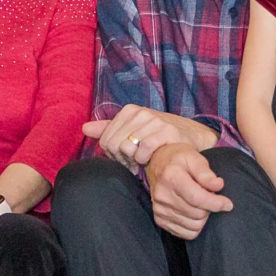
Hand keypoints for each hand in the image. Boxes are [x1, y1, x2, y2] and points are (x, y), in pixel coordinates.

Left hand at [82, 106, 211, 167]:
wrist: (191, 136)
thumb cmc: (159, 135)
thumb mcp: (133, 130)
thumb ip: (108, 129)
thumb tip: (84, 128)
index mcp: (129, 111)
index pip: (105, 140)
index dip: (113, 155)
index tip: (125, 159)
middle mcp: (140, 112)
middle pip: (113, 145)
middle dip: (121, 160)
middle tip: (133, 164)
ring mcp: (154, 120)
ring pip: (126, 148)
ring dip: (133, 162)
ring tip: (141, 163)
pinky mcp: (166, 131)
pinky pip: (144, 151)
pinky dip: (144, 161)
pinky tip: (149, 162)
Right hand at [144, 143, 232, 239]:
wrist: (158, 163)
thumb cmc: (179, 159)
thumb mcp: (194, 157)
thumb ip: (206, 173)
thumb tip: (219, 185)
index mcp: (171, 177)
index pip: (197, 198)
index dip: (216, 203)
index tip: (228, 204)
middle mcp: (162, 195)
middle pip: (197, 214)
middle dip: (210, 208)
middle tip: (210, 197)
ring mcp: (160, 209)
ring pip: (193, 226)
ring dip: (203, 218)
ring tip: (201, 204)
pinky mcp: (160, 220)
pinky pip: (185, 233)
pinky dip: (194, 227)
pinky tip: (194, 213)